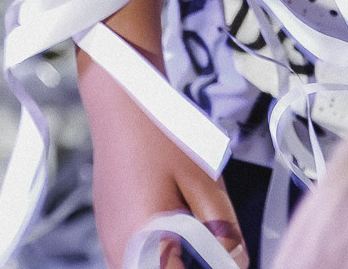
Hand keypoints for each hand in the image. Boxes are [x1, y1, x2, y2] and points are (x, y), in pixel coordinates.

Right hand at [80, 55, 246, 268]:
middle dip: (185, 263)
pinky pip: (134, 254)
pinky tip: (175, 220)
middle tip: (218, 246)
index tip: (227, 258)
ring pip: (146, 265)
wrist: (122, 96)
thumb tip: (238, 262)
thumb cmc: (162, 134)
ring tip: (198, 230)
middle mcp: (117, 251)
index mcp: (140, 247)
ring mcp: (108, 238)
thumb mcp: (204, 181)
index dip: (210, 267)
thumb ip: (222, 229)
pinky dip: (157, 249)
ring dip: (172, 259)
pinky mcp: (108, 224)